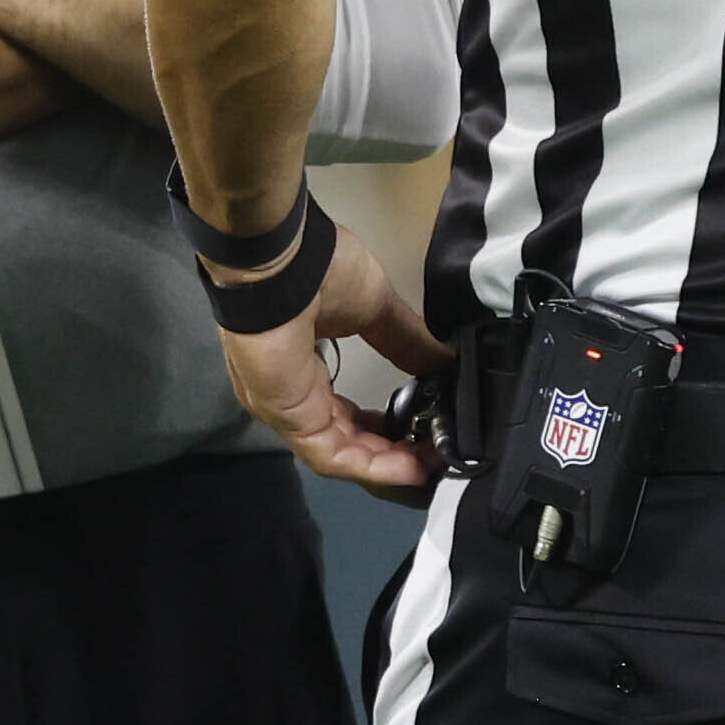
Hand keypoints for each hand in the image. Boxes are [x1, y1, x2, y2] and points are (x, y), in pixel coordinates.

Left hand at [214, 228, 447, 493]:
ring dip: (388, 466)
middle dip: (392, 452)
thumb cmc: (318, 269)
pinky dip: (372, 466)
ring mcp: (286, 408)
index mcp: (304, 367)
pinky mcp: (289, 417)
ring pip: (341, 454)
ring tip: (430, 466)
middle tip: (433, 455)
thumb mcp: (376, 307)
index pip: (345, 413)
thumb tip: (444, 362)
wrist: (280, 258)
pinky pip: (332, 456)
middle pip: (346, 439)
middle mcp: (291, 393)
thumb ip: (407, 340)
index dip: (386, 427)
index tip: (423, 430)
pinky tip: (410, 467)